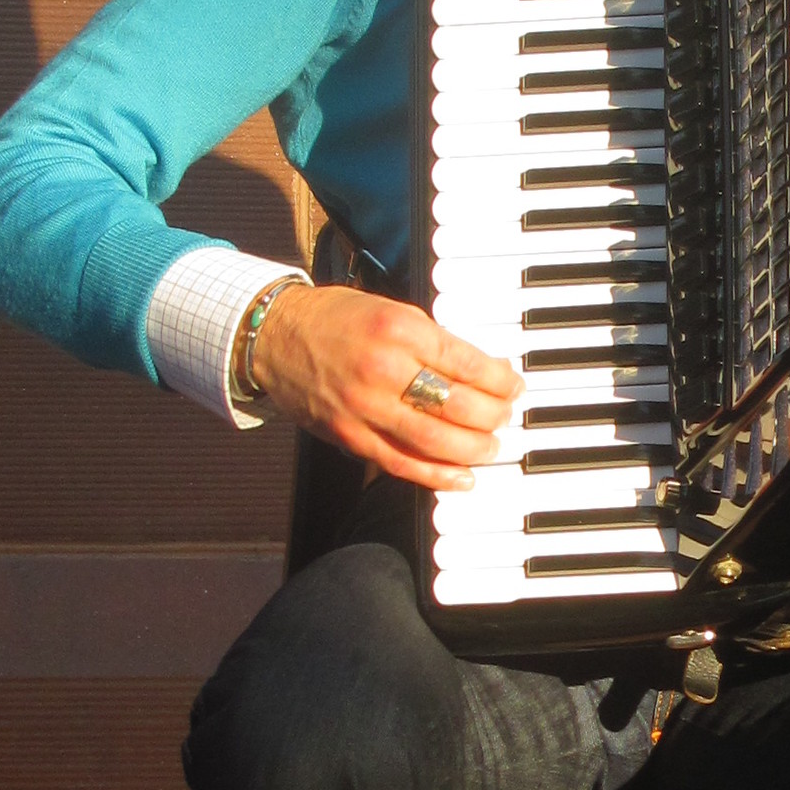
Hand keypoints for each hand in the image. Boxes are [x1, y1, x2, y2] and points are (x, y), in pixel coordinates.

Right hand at [248, 284, 520, 489]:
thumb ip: (433, 342)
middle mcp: (384, 368)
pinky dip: (436, 475)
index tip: (513, 386)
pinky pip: (401, 462)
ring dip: (473, 449)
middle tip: (505, 417)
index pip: (468, 363)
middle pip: (458, 404)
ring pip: (435, 439)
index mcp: (401, 329)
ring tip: (491, 447)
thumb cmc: (337, 319)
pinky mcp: (350, 435)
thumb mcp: (392, 311)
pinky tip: (461, 478)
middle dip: (493, 416)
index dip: (501, 380)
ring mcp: (365, 406)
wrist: (276, 335)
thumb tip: (483, 371)